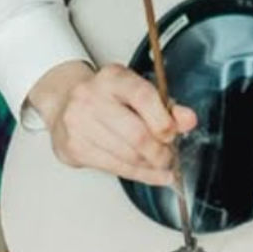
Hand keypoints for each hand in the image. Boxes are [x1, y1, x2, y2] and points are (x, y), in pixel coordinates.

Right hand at [27, 58, 196, 185]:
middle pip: (135, 134)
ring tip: (162, 166)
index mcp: (112, 77)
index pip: (143, 97)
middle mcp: (91, 98)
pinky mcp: (74, 148)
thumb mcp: (136, 89)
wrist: (64, 102)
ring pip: (125, 155)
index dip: (163, 120)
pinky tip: (149, 174)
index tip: (174, 133)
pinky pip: (113, 168)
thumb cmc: (106, 96)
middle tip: (170, 156)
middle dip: (159, 151)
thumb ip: (165, 105)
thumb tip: (188, 120)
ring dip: (150, 166)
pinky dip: (137, 174)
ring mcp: (79, 124)